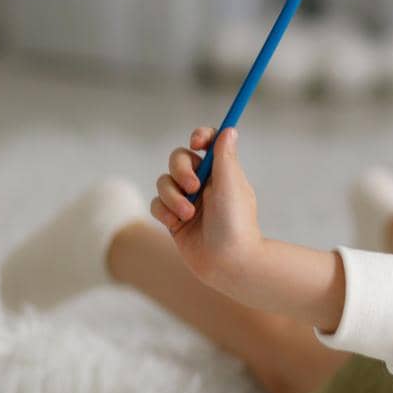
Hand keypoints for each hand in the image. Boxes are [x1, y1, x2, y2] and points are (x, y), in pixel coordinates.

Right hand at [151, 126, 263, 290]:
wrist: (228, 263)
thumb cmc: (236, 223)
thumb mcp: (231, 185)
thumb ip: (225, 157)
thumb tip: (230, 129)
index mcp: (223, 173)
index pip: (208, 144)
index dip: (200, 136)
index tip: (197, 142)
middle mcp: (205, 184)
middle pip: (178, 159)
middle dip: (180, 169)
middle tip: (192, 186)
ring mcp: (188, 201)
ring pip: (163, 182)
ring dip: (172, 196)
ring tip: (189, 214)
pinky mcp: (174, 219)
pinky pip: (156, 204)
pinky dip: (164, 211)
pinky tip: (177, 223)